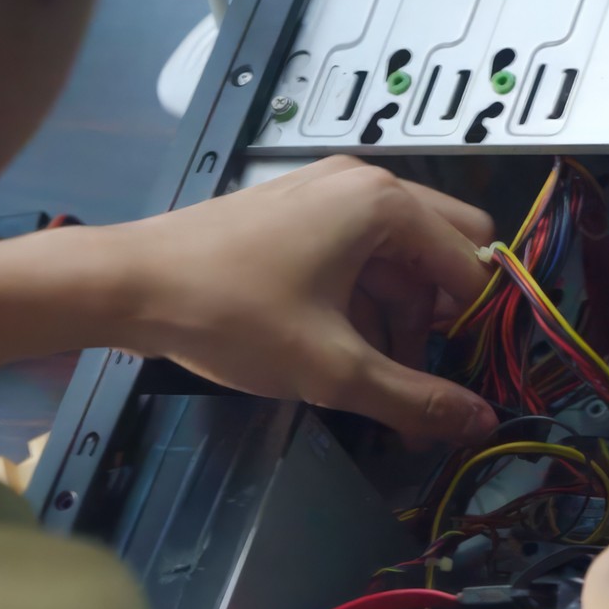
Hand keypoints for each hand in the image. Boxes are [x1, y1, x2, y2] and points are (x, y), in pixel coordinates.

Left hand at [108, 157, 499, 440]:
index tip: (475, 379)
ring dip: (402, 320)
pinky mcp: (296, 215)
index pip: (471, 264)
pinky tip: (350, 358)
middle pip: (444, 250)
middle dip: (444, 317)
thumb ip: (413, 397)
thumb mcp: (332, 368)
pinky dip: (365, 305)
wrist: (128, 287)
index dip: (480, 328)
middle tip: (432, 372)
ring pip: (399, 259)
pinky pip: (358, 257)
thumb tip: (475, 422)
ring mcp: (325, 195)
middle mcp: (361, 186)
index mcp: (383, 205)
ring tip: (385, 385)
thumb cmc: (224, 311)